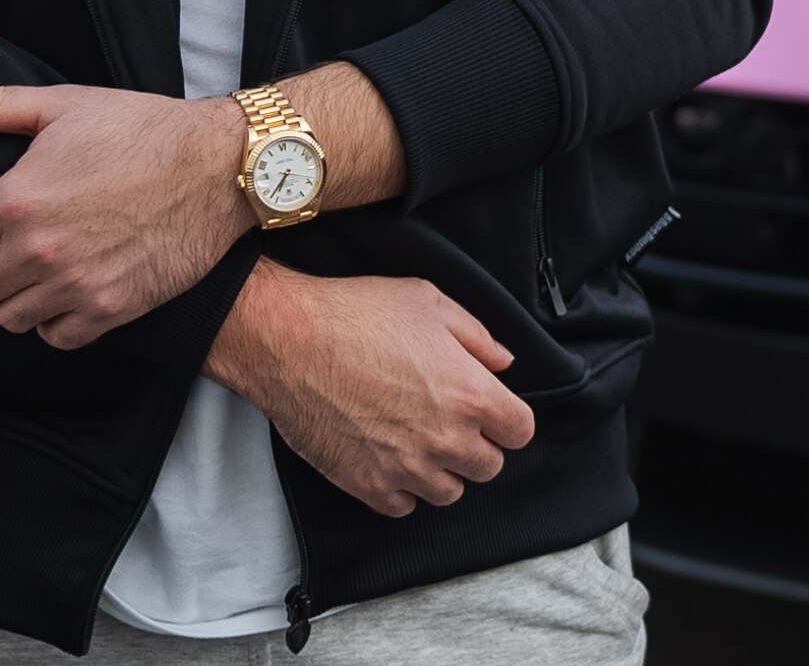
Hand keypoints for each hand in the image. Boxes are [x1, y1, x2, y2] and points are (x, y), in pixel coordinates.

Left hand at [0, 79, 247, 349]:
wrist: (218, 165)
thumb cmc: (141, 128)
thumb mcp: (62, 105)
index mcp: (16, 198)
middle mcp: (37, 249)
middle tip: (10, 245)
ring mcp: (74, 284)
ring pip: (8, 318)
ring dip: (18, 296)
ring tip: (43, 267)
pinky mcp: (110, 309)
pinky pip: (55, 336)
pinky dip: (56, 319)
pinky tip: (71, 289)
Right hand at [207, 260, 536, 514]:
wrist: (288, 341)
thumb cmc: (358, 314)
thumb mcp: (429, 302)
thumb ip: (477, 336)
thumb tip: (503, 362)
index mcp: (471, 394)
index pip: (520, 432)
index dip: (507, 418)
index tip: (490, 409)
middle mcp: (446, 439)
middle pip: (489, 467)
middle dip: (476, 444)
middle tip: (448, 420)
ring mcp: (407, 469)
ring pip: (449, 492)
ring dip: (441, 470)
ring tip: (416, 439)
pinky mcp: (368, 486)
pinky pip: (404, 506)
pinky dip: (401, 488)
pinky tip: (388, 457)